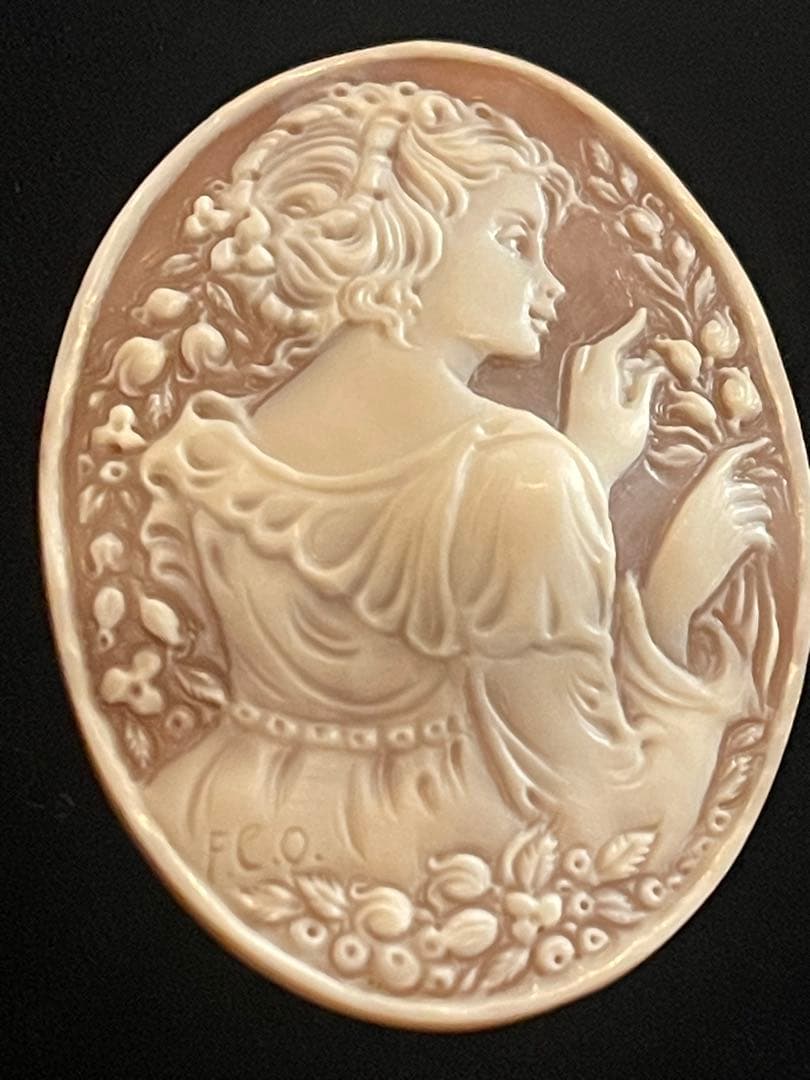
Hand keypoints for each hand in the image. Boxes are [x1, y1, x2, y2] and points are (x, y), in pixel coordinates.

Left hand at [563, 308, 661, 489]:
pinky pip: (585, 376)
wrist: (577, 475)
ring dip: (608, 356)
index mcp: (597, 384)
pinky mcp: (573, 407)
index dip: (627, 329)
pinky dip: (602, 370)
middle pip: (594, 350)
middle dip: (616, 341)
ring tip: (633, 364)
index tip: (643, 315)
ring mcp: (574, 396)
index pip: (610, 346)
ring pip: (587, 362)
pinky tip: (618, 383)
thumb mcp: (636, 421)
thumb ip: (642, 390)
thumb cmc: (611, 451)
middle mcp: (581, 385)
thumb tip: (650, 369)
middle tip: (638, 338)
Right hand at [643, 438, 772, 664]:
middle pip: (752, 490)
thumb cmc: (668, 553)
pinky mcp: (743, 539)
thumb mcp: (680, 517)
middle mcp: (718, 498)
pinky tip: (740, 554)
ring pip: (761, 512)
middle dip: (750, 504)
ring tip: (732, 543)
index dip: (749, 448)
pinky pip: (763, 534)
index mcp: (699, 488)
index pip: (730, 458)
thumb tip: (733, 492)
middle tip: (733, 526)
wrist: (670, 584)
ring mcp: (733, 517)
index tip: (762, 445)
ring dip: (754, 525)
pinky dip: (758, 544)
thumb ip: (705, 500)